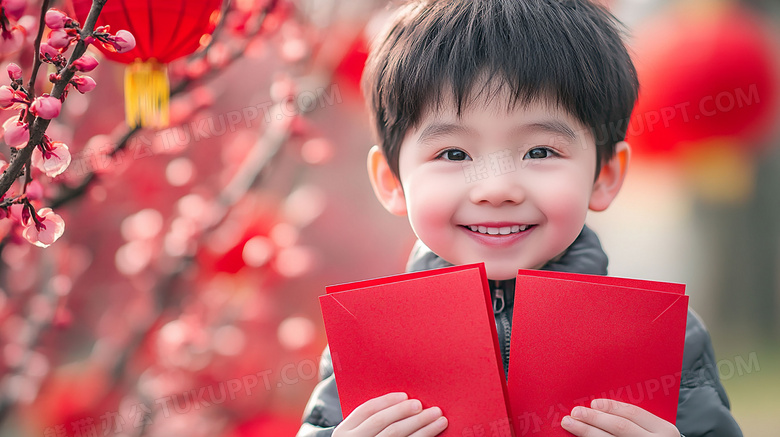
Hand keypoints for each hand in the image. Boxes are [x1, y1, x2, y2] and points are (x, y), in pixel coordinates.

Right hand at [333, 392, 447, 436]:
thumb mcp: (357, 433)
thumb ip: (370, 421)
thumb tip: (405, 399)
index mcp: (344, 432)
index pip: (367, 410)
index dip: (387, 401)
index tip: (406, 395)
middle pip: (384, 423)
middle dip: (407, 412)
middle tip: (428, 406)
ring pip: (397, 436)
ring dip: (423, 427)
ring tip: (440, 420)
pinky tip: (432, 435)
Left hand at [561, 399, 679, 436]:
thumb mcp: (654, 431)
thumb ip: (636, 420)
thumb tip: (598, 406)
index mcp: (664, 430)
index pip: (633, 413)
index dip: (611, 407)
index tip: (593, 403)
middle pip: (620, 427)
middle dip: (594, 418)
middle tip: (575, 412)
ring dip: (587, 432)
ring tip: (570, 424)